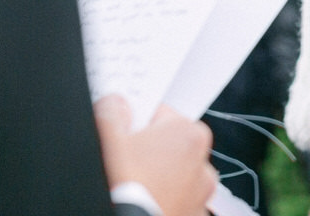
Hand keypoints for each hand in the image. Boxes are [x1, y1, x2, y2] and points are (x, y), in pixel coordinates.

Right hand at [95, 95, 216, 215]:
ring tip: (134, 185)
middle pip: (171, 144)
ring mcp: (200, 193)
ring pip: (176, 174)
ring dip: (160, 176)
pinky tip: (144, 201)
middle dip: (150, 150)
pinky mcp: (193, 213)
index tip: (125, 135)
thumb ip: (113, 110)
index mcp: (188, 134)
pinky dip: (165, 197)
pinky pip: (179, 198)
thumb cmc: (123, 186)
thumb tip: (116, 104)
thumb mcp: (107, 138)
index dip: (137, 123)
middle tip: (125, 163)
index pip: (160, 113)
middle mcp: (202, 162)